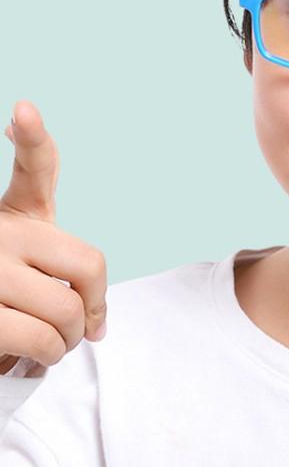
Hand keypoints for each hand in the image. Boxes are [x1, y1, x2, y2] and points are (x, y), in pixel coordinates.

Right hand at [0, 100, 107, 374]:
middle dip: (94, 306)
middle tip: (85, 327)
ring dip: (70, 340)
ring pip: (66, 309)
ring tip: (54, 346)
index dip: (31, 136)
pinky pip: (39, 338)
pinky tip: (32, 357)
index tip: (23, 109)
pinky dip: (47, 357)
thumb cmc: (7, 299)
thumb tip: (100, 329)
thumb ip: (68, 281)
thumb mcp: (32, 273)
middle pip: (87, 265)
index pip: (35, 168)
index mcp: (15, 215)